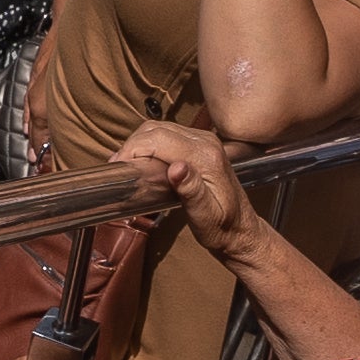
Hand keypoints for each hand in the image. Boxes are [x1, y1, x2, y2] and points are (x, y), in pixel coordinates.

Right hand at [117, 119, 256, 263]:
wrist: (241, 231)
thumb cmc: (222, 228)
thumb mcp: (206, 217)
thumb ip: (192, 191)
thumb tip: (176, 168)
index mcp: (206, 158)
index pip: (158, 139)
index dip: (133, 150)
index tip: (118, 167)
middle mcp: (206, 143)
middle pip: (156, 129)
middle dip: (132, 145)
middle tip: (118, 168)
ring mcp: (204, 141)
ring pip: (159, 128)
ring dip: (138, 143)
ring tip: (126, 165)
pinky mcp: (200, 145)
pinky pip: (166, 134)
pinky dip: (148, 143)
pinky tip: (141, 161)